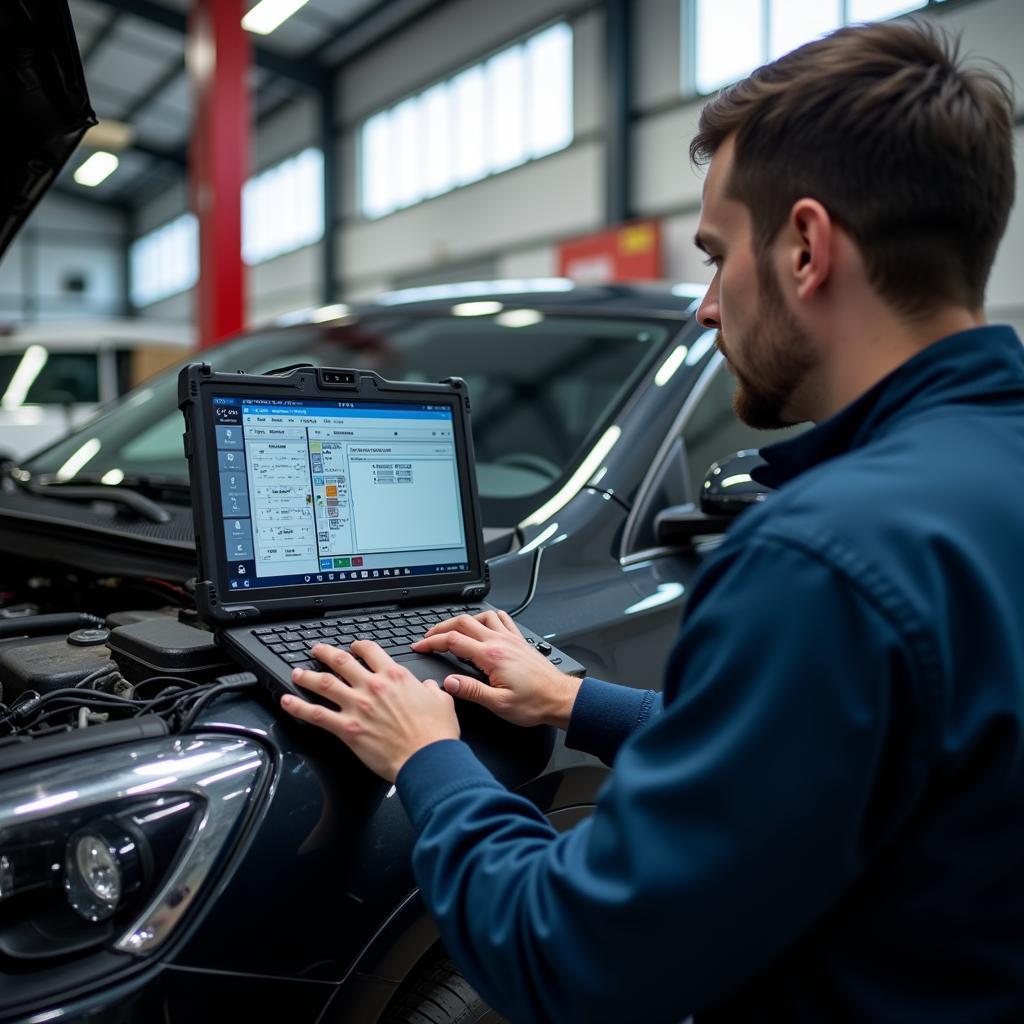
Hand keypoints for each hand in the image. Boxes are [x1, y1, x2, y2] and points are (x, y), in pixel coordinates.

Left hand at [279, 640, 458, 781]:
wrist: (427, 758)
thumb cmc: (435, 734)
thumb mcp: (442, 702)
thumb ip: (431, 690)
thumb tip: (429, 687)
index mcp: (395, 677)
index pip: (370, 651)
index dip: (359, 646)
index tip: (354, 647)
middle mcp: (373, 686)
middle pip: (341, 661)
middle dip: (326, 653)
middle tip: (317, 651)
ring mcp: (357, 706)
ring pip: (323, 683)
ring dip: (306, 675)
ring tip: (296, 672)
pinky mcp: (347, 728)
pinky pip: (315, 714)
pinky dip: (297, 707)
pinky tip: (286, 702)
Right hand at [411, 610, 581, 729]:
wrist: (560, 698)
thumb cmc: (534, 703)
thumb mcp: (498, 704)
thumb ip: (471, 691)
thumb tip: (448, 683)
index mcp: (491, 656)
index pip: (453, 641)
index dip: (431, 642)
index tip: (419, 645)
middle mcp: (500, 642)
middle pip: (463, 622)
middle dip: (440, 627)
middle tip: (428, 636)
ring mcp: (510, 639)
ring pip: (481, 616)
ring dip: (463, 620)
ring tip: (452, 630)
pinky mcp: (520, 640)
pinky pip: (502, 619)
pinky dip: (488, 617)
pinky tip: (485, 623)